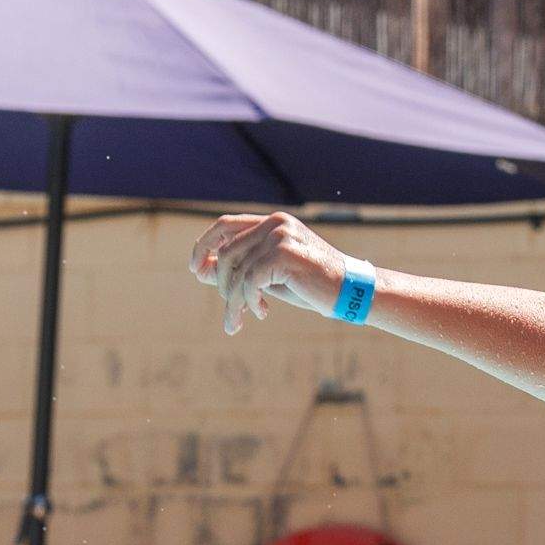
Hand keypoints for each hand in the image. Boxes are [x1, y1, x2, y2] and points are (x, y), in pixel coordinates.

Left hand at [189, 212, 356, 335]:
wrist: (350, 292)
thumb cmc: (311, 286)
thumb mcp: (269, 278)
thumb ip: (239, 270)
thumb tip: (200, 270)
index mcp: (271, 222)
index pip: (225, 225)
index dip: (204, 245)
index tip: (195, 269)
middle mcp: (274, 223)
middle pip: (226, 253)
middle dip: (222, 286)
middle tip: (231, 315)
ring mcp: (279, 236)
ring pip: (237, 272)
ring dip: (234, 303)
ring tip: (239, 322)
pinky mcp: (283, 254)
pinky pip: (250, 282)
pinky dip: (251, 302)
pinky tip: (263, 313)